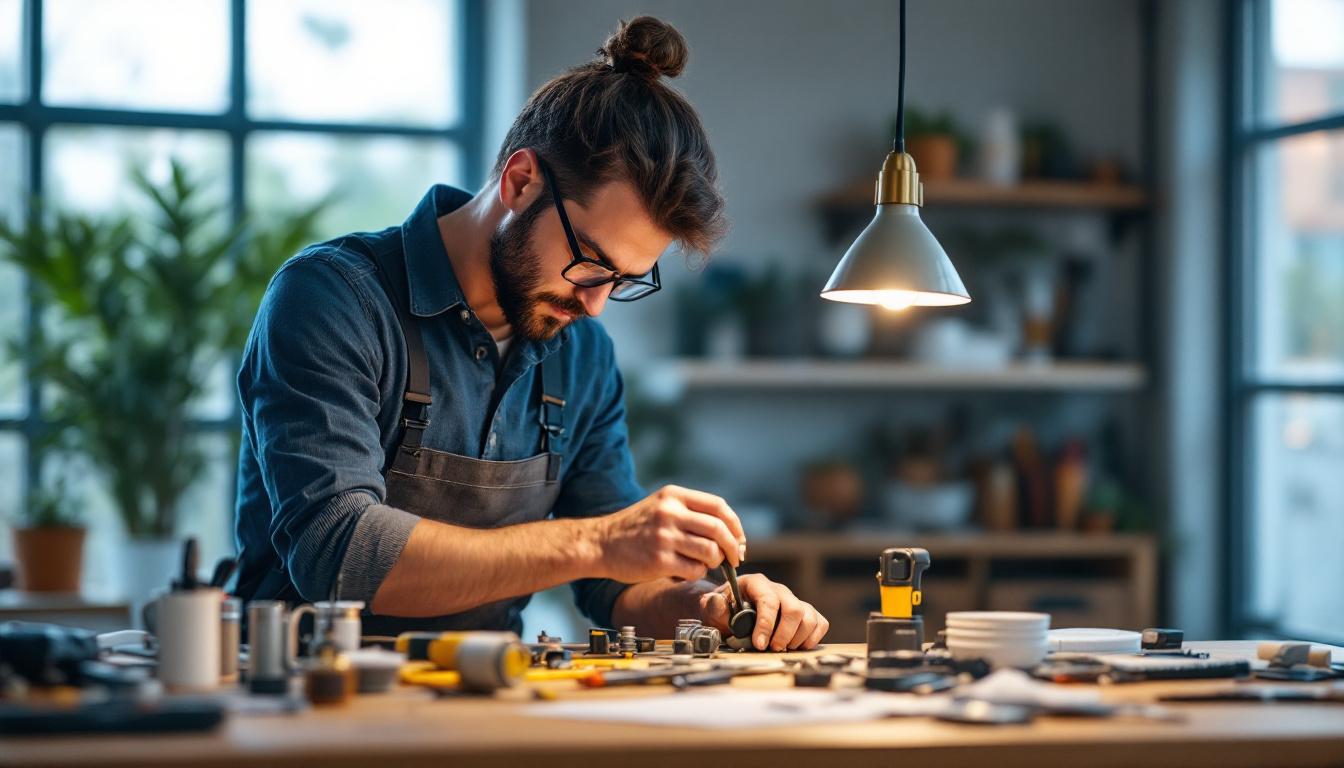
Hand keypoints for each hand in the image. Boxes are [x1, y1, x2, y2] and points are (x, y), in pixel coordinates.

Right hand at [593, 485, 745, 582]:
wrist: (600, 544)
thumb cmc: (635, 528)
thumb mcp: (661, 506)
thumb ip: (690, 512)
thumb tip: (730, 532)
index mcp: (673, 496)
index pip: (719, 506)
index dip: (735, 525)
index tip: (739, 539)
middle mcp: (670, 513)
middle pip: (719, 529)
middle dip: (733, 547)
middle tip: (735, 558)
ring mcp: (664, 537)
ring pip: (710, 551)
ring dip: (715, 561)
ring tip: (707, 563)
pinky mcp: (659, 561)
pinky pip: (694, 570)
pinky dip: (698, 573)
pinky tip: (687, 570)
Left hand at [699, 573, 828, 650]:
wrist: (729, 613)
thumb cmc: (723, 610)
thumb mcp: (712, 607)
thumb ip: (714, 606)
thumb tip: (718, 602)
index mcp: (756, 583)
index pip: (769, 600)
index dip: (767, 624)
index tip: (759, 644)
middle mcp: (779, 590)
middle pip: (794, 608)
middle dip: (785, 634)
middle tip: (773, 649)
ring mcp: (793, 601)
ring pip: (809, 617)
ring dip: (798, 638)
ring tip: (782, 648)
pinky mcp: (805, 614)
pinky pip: (820, 623)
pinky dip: (812, 638)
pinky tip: (796, 646)